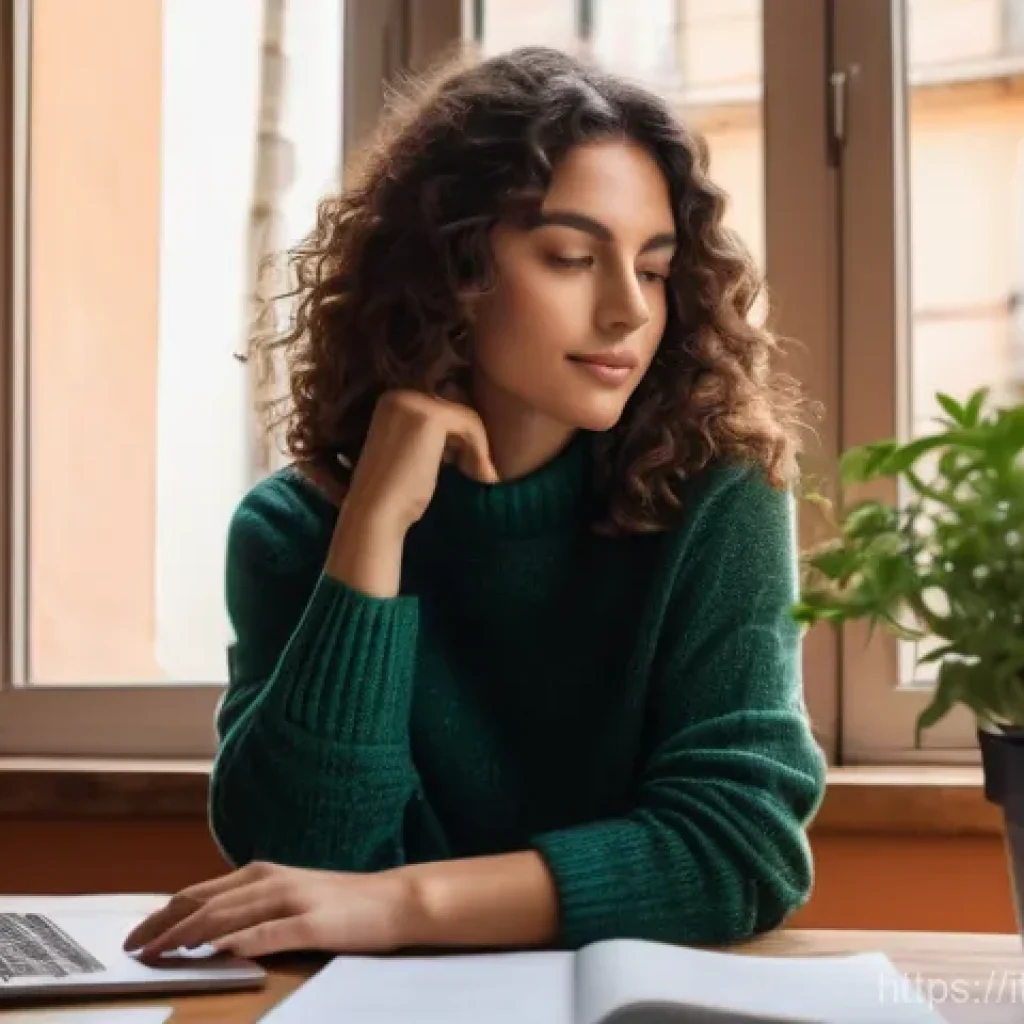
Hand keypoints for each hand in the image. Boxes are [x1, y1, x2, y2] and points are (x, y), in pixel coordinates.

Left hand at [122, 861, 419, 961]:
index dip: (162, 914)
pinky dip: (238, 941)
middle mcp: (271, 880)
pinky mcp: (313, 922)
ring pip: (228, 915)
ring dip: (189, 934)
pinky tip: (218, 951)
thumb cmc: (342, 903)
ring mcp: (292, 899)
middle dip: (163, 926)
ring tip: (159, 953)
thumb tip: (206, 928)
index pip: (199, 892)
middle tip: (132, 950)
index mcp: (263, 874)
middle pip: (204, 902)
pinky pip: (268, 933)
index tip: (135, 936)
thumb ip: (252, 906)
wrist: (396, 900)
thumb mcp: (290, 896)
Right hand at [343, 389, 498, 536]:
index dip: (456, 438)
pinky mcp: (430, 416)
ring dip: (478, 449)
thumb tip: (466, 432)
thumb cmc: (395, 493)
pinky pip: (470, 425)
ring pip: (466, 417)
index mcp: (393, 401)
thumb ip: (432, 436)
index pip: (440, 409)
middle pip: (454, 410)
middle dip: (468, 442)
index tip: (461, 466)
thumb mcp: (413, 454)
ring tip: (480, 477)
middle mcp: (400, 395)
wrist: (376, 511)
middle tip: (474, 472)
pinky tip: (480, 476)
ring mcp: (414, 402)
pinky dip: (481, 451)